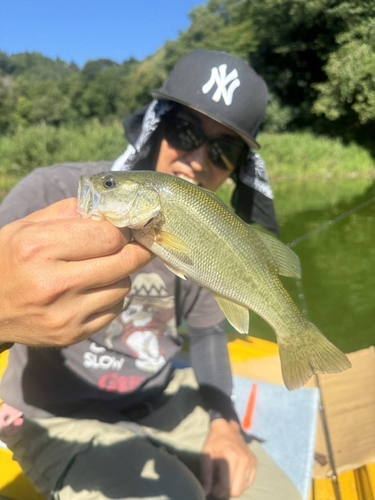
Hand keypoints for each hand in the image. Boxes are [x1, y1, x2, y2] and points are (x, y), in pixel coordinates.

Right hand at [0, 198, 152, 346]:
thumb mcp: (28, 226)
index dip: (123, 229)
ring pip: (124, 287)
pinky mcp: (72, 335)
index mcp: (39, 248)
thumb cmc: (8, 260)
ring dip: (120, 275)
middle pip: (124, 262)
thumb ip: (70, 212)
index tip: (125, 228)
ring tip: (102, 269)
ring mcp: (65, 314)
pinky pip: (114, 311)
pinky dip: (111, 297)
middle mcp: (54, 284)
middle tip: (136, 244)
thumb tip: (111, 210)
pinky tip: (93, 290)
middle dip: (136, 250)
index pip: (108, 236)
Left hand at [201, 419, 256, 497]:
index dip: (218, 492)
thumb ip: (206, 474)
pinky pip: (249, 482)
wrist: (227, 427)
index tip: (212, 486)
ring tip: (226, 478)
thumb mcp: (206, 455)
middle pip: (237, 491)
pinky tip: (234, 476)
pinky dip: (241, 483)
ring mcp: (251, 461)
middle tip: (219, 484)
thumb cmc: (214, 441)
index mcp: (231, 457)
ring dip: (234, 487)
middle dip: (226, 492)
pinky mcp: (255, 463)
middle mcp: (244, 460)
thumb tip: (206, 492)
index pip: (227, 487)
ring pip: (244, 488)